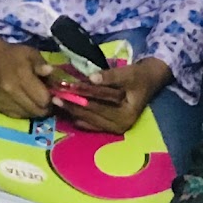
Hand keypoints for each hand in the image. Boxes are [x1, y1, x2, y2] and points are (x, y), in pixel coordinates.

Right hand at [0, 42, 56, 120]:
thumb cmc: (11, 55)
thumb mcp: (29, 53)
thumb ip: (42, 64)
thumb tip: (51, 72)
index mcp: (21, 76)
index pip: (43, 99)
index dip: (51, 98)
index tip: (52, 93)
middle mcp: (12, 92)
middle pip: (37, 111)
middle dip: (45, 107)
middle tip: (45, 99)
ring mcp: (4, 101)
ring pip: (28, 115)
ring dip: (35, 110)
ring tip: (35, 100)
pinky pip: (18, 116)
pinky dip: (24, 112)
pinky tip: (24, 102)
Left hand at [55, 59, 171, 135]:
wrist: (148, 81)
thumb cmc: (138, 77)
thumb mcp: (127, 74)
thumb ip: (110, 77)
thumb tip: (91, 78)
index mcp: (126, 115)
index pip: (100, 106)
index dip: (83, 98)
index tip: (67, 90)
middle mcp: (120, 126)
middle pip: (92, 116)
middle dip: (73, 106)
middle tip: (55, 97)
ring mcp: (115, 128)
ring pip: (89, 121)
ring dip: (72, 112)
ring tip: (57, 103)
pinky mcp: (110, 126)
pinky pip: (91, 124)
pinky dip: (79, 116)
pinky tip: (66, 111)